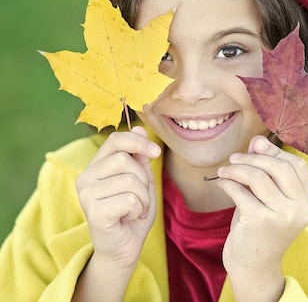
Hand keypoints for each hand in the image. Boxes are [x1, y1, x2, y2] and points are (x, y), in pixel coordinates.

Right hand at [75, 126, 159, 268]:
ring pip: (130, 181)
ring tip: (135, 209)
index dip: (138, 142)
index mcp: (96, 166)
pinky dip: (137, 209)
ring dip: (143, 198)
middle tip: (141, 198)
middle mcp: (85, 177)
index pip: (115, 140)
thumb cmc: (132, 212)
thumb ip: (138, 156)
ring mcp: (86, 195)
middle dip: (143, 180)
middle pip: (124, 160)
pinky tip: (128, 217)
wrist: (125, 246)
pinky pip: (129, 200)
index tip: (155, 153)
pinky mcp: (93, 212)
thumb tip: (138, 127)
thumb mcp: (141, 180)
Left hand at [216, 136, 307, 300]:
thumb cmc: (260, 228)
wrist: (254, 266)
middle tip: (234, 158)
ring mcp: (283, 216)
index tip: (255, 147)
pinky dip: (228, 183)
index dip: (275, 152)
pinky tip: (222, 183)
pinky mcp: (261, 221)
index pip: (297, 165)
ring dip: (236, 169)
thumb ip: (266, 170)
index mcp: (307, 202)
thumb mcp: (267, 198)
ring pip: (259, 177)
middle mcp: (300, 209)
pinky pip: (241, 191)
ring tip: (224, 171)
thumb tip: (258, 140)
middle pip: (279, 167)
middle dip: (253, 158)